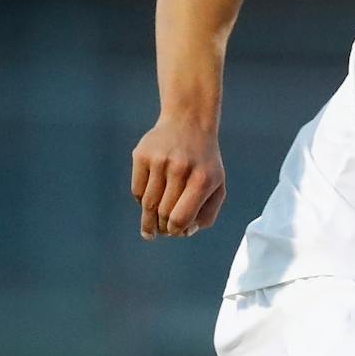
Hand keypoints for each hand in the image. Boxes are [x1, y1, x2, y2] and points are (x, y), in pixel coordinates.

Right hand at [132, 115, 226, 238]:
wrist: (188, 123)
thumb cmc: (204, 162)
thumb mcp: (217, 186)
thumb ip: (207, 214)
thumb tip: (184, 232)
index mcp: (201, 180)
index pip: (180, 217)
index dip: (175, 230)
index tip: (173, 232)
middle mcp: (180, 169)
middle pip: (162, 212)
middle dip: (162, 227)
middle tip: (160, 232)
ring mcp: (158, 161)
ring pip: (147, 203)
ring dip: (148, 219)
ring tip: (150, 227)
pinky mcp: (141, 155)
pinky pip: (137, 190)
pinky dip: (141, 201)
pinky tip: (148, 202)